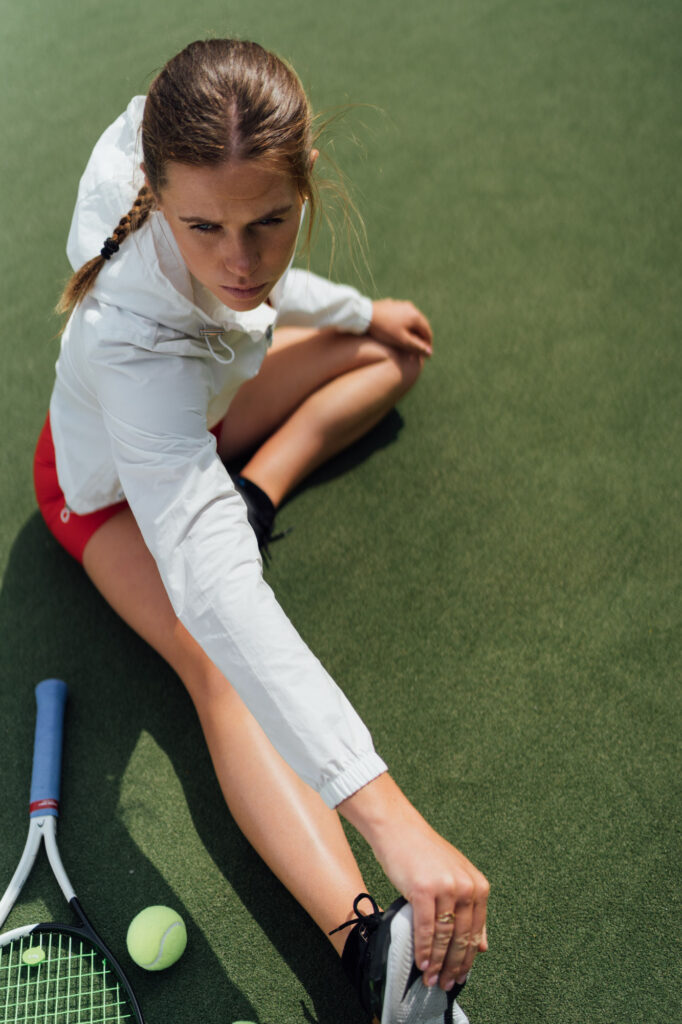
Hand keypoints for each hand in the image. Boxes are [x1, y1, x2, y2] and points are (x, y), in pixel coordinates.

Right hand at [339, 774, 488, 990]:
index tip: (460, 976)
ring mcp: (447, 887)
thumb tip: (483, 945)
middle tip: (445, 984)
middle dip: (454, 966)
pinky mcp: (424, 889)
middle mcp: (467, 886)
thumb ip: (470, 910)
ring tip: (431, 979)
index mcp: (478, 885)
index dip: (468, 958)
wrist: (398, 828)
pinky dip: (424, 949)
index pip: (476, 932)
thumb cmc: (423, 853)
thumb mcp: (455, 877)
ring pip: (446, 936)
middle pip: (463, 938)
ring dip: (438, 963)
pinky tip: (421, 962)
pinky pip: (427, 927)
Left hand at [368, 299, 432, 357]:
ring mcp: (401, 304)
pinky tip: (398, 331)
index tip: (426, 355)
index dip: (428, 345)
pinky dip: (403, 325)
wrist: (364, 315)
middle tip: (418, 350)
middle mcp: (411, 308)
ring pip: (411, 320)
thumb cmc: (384, 329)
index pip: (427, 332)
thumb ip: (417, 347)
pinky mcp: (392, 305)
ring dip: (412, 331)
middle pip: (420, 325)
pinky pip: (402, 316)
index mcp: (416, 316)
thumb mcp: (402, 341)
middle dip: (420, 338)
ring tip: (408, 342)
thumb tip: (430, 353)